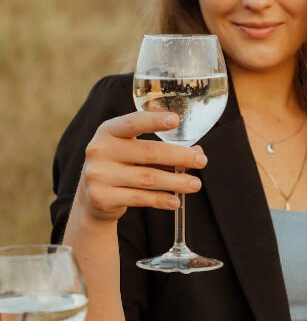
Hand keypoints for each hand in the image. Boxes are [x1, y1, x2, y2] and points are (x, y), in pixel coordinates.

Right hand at [76, 111, 207, 222]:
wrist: (91, 196)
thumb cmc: (121, 165)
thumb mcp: (134, 150)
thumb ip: (163, 147)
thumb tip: (197, 151)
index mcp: (109, 130)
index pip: (134, 122)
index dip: (155, 120)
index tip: (176, 120)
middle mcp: (100, 150)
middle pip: (149, 152)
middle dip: (180, 156)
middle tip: (201, 160)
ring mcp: (98, 175)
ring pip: (148, 178)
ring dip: (176, 181)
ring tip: (195, 184)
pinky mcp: (101, 197)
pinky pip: (139, 198)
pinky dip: (161, 200)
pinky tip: (176, 201)